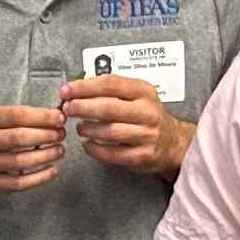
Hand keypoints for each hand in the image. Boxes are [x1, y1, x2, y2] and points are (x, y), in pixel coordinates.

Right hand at [0, 106, 67, 194]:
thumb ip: (19, 117)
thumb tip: (55, 116)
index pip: (16, 115)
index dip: (42, 116)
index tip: (60, 118)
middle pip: (19, 138)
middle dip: (46, 136)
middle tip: (61, 134)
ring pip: (20, 162)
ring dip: (46, 156)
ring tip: (59, 150)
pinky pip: (18, 183)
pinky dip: (39, 178)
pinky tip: (53, 170)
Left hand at [61, 74, 189, 177]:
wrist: (172, 142)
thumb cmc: (147, 116)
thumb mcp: (135, 95)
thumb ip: (110, 90)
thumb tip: (77, 87)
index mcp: (144, 92)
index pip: (110, 84)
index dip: (85, 87)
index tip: (67, 90)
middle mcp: (147, 112)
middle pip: (108, 108)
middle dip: (82, 107)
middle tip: (68, 109)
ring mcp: (147, 134)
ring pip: (110, 131)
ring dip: (88, 129)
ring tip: (80, 127)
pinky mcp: (143, 155)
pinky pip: (113, 153)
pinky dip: (95, 149)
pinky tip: (88, 144)